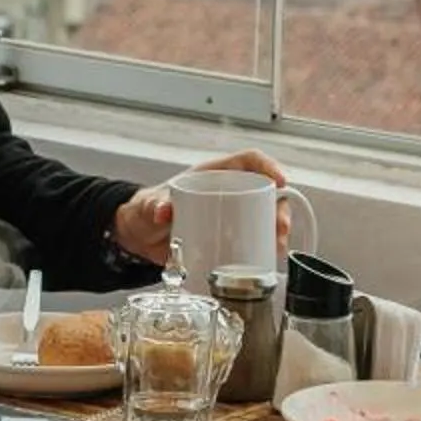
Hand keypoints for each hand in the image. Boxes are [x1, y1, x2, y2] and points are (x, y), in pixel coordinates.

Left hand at [112, 150, 292, 263]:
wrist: (140, 236)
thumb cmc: (148, 209)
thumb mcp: (150, 204)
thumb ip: (154, 205)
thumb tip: (163, 211)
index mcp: (213, 174)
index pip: (248, 160)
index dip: (267, 166)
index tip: (279, 181)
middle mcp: (227, 192)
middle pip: (264, 191)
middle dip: (279, 207)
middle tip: (280, 227)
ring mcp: (229, 215)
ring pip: (263, 217)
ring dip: (276, 231)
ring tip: (276, 248)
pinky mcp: (227, 237)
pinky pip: (252, 238)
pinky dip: (264, 248)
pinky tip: (268, 259)